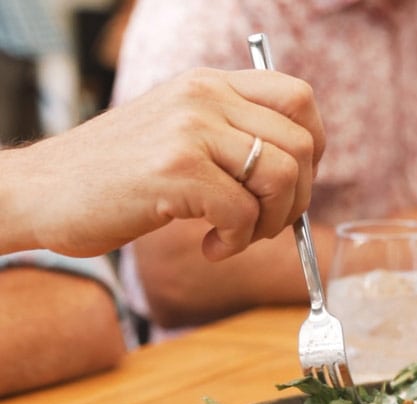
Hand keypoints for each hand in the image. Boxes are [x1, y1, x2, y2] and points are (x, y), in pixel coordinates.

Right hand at [6, 67, 324, 259]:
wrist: (42, 191)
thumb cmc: (117, 176)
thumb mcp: (180, 134)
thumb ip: (232, 138)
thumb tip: (299, 174)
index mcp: (210, 84)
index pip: (299, 98)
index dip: (314, 147)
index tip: (293, 184)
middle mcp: (205, 96)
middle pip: (301, 144)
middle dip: (296, 198)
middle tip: (264, 224)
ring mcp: (190, 129)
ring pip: (280, 176)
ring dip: (271, 222)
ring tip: (236, 236)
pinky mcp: (176, 169)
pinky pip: (243, 212)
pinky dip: (237, 241)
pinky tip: (210, 246)